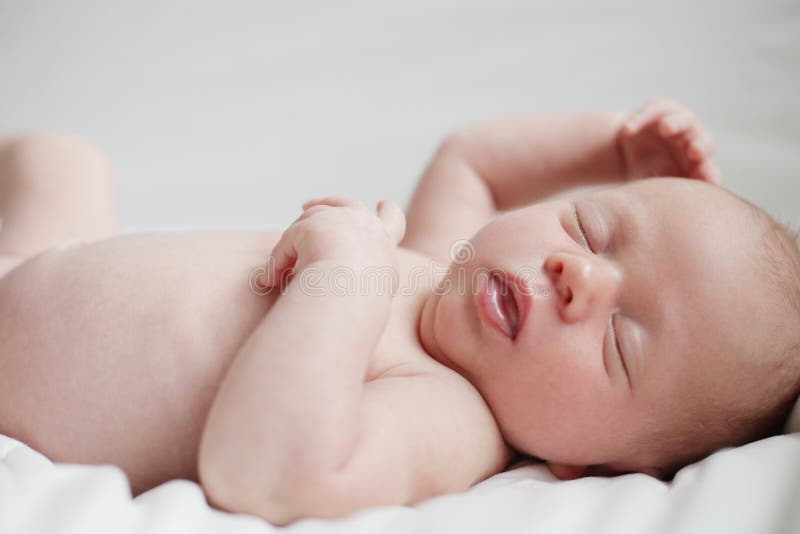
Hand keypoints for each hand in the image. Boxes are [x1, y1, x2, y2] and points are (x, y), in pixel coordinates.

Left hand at [257, 196, 405, 288]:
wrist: (352, 290)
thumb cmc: (362, 303)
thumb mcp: (374, 293)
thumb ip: (360, 283)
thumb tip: (325, 283)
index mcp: (385, 245)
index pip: (393, 222)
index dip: (387, 213)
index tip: (383, 204)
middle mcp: (366, 225)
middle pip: (350, 205)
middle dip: (330, 203)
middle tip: (307, 205)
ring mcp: (340, 219)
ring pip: (315, 216)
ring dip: (297, 234)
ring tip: (280, 264)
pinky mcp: (312, 225)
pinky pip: (291, 239)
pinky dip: (280, 259)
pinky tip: (270, 279)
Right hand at [618, 99, 720, 183]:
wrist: (628, 153)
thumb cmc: (647, 171)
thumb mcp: (653, 179)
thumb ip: (661, 181)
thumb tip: (664, 188)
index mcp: (696, 164)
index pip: (707, 170)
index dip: (708, 175)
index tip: (707, 182)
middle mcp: (692, 141)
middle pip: (705, 141)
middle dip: (701, 146)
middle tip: (694, 152)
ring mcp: (678, 122)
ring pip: (684, 119)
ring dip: (676, 123)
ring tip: (665, 128)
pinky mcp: (660, 109)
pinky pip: (653, 111)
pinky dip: (640, 119)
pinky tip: (628, 130)